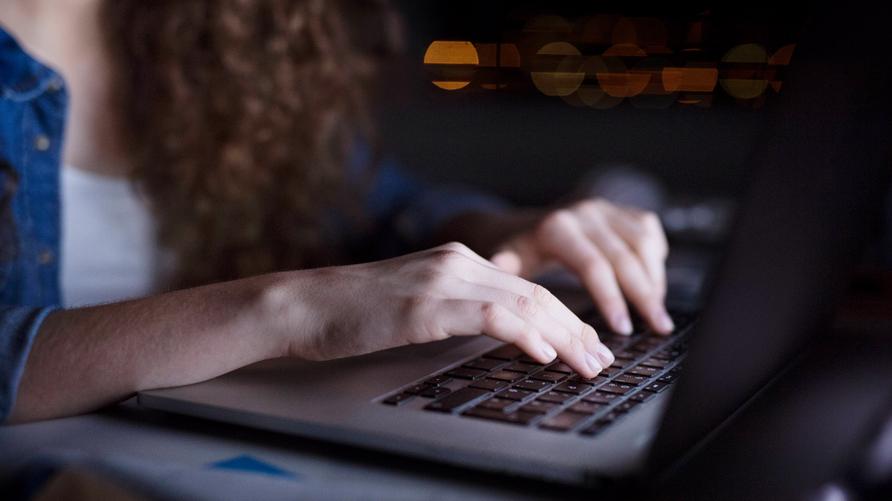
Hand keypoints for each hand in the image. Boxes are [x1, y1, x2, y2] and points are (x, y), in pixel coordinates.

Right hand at [265, 242, 614, 377]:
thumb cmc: (356, 312)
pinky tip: (544, 355)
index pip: (528, 288)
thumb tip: (502, 335)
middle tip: (602, 360)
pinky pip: (490, 316)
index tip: (588, 346)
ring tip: (588, 363)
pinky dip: (524, 334)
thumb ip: (459, 310)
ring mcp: (442, 280)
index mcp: (459, 260)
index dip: (565, 318)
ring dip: (563, 336)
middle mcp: (458, 262)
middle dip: (576, 329)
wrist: (306, 305)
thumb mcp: (418, 303)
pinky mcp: (425, 304)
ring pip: (523, 303)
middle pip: (537, 294)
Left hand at [490, 199, 671, 335]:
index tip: (622, 329)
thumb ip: (506, 268)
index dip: (611, 298)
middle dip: (645, 296)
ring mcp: (605, 209)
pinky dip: (655, 256)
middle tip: (658, 327)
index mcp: (557, 228)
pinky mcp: (620, 209)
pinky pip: (648, 230)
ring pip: (642, 243)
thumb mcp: (508, 260)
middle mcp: (584, 214)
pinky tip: (655, 282)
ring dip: (655, 279)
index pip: (594, 266)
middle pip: (625, 258)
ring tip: (658, 312)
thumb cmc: (518, 251)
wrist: (524, 224)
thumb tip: (499, 269)